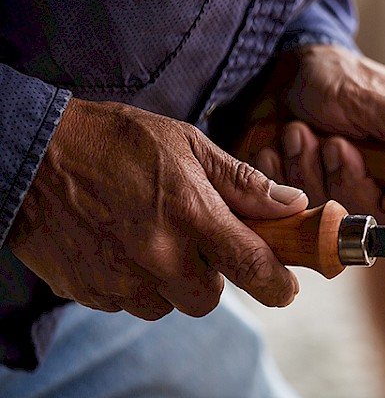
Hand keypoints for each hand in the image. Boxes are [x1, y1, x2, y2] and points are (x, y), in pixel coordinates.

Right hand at [8, 98, 307, 319]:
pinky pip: (127, 303)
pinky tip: (122, 246)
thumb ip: (241, 182)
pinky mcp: (87, 290)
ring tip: (153, 238)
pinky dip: (134, 283)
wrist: (30, 154)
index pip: (249, 264)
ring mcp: (118, 277)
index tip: (285, 289)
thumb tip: (292, 205)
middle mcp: (156, 254)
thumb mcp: (187, 144)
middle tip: (198, 242)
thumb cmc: (114, 141)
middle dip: (212, 275)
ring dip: (171, 282)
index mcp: (189, 213)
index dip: (275, 283)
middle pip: (208, 297)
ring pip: (167, 305)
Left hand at [241, 44, 384, 226]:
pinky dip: (283, 179)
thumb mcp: (366, 94)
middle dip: (352, 182)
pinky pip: (298, 211)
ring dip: (311, 173)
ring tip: (297, 132)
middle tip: (333, 145)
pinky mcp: (311, 198)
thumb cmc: (333, 76)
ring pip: (339, 215)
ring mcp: (349, 191)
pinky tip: (275, 150)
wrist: (277, 75)